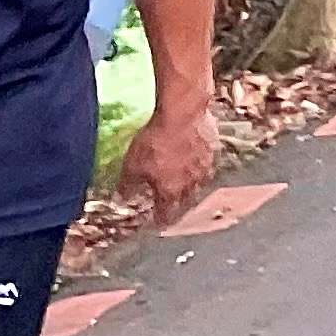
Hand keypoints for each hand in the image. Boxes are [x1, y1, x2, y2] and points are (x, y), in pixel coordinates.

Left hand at [121, 101, 216, 222]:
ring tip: (187, 181)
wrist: (183, 113)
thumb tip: (122, 199)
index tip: (158, 222)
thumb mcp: (131, 165)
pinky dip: (199, 163)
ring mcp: (205, 165)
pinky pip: (206, 161)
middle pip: (187, 201)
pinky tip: (195, 156)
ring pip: (200, 182)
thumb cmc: (154, 142)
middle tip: (173, 203)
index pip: (166, 214)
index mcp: (170, 191)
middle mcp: (190, 183)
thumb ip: (127, 186)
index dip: (161, 219)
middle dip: (179, 205)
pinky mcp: (213, 147)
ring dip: (192, 184)